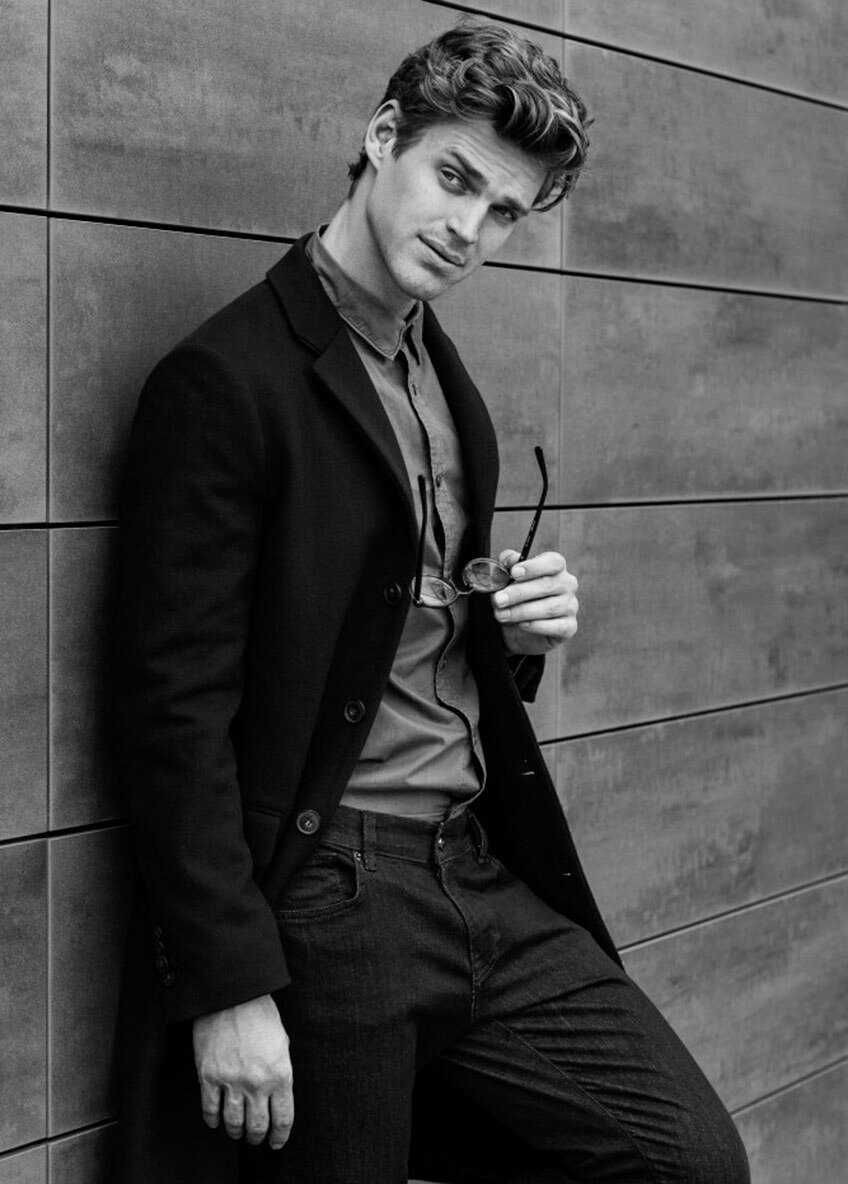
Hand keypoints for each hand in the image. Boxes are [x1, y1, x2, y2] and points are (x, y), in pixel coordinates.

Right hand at [193, 994, 292, 1149]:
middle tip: (255, 1138)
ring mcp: (231, 1082)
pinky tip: (216, 1120)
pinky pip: (209, 1109)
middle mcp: (256, 1084)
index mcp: (280, 1074)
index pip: (282, 1119)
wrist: (233, 996)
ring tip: (237, 1131)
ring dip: (236, 1132)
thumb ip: (280, 1072)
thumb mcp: (282, 1043)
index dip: (279, 1136)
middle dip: (257, 1137)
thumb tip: (276, 1095)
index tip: (276, 1142)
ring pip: (233, 1123)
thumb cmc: (261, 1014)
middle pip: (257, 1126)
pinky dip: (213, 1120)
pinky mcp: (208, 1077)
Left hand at [492, 550, 578, 655]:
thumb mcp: (508, 577)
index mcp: (556, 567)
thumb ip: (508, 564)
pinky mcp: (570, 626)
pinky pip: (556, 626)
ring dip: (522, 611)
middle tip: (498, 599)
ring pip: (549, 608)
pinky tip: (521, 625)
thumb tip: (510, 560)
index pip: (552, 562)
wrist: (521, 627)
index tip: (513, 573)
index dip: (533, 567)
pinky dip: (537, 626)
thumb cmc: (517, 596)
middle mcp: (567, 584)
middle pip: (547, 585)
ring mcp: (571, 605)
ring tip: (501, 614)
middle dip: (519, 593)